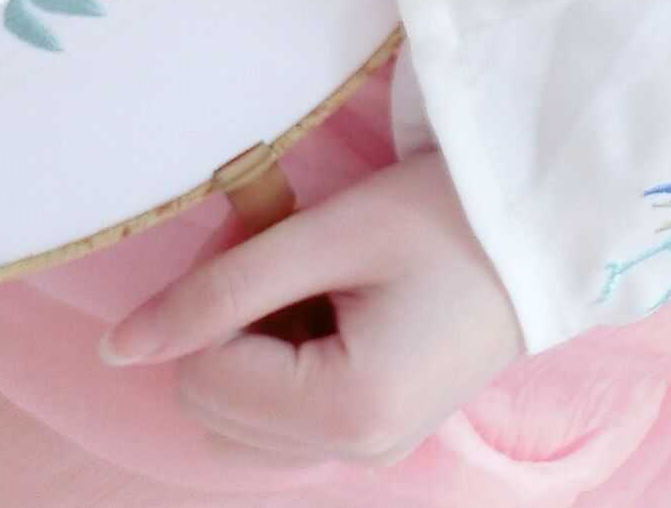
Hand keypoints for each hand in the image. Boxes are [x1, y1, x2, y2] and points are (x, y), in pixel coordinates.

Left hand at [100, 152, 525, 467]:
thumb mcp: (332, 234)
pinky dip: (283, 372)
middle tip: (288, 254)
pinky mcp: (380, 437)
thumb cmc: (451, 215)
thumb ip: (220, 290)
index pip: (202, 376)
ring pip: (241, 427)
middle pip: (214, 411)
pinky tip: (334, 315)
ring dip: (251, 356)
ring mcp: (371, 453)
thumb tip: (117, 348)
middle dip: (227, 331)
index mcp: (346, 411)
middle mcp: (356, 453)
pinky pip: (286, 426)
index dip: (214, 298)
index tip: (269, 234)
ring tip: (315, 288)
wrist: (553, 224)